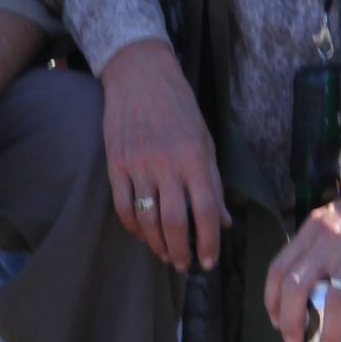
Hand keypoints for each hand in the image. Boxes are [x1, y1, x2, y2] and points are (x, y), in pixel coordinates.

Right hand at [100, 38, 227, 272]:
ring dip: (156, 244)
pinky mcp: (116, 164)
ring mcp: (138, 165)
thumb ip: (213, 183)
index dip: (209, 242)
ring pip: (147, 219)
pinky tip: (141, 233)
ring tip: (165, 254)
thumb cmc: (179, 108)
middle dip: (180, 251)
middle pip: (174, 222)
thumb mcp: (205, 141)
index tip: (209, 261)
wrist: (140, 76)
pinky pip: (123, 206)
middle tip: (183, 265)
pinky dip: (132, 226)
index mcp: (195, 158)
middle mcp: (167, 164)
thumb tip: (224, 222)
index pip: (206, 211)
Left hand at [263, 143, 340, 341]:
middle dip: (291, 321)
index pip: (278, 268)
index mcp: (310, 230)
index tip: (276, 321)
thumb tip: (302, 289)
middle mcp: (327, 239)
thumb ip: (313, 247)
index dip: (272, 300)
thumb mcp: (329, 220)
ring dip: (326, 333)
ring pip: (332, 300)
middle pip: (297, 286)